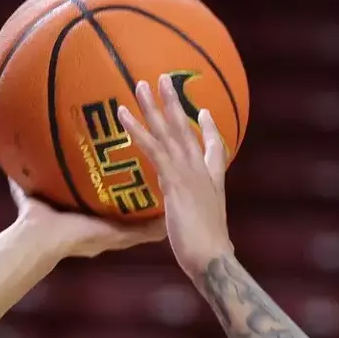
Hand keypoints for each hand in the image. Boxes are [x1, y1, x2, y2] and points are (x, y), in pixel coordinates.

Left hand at [9, 179, 165, 258]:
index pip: (111, 208)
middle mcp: (105, 230)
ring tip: (178, 199)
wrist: (39, 240)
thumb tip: (12, 157)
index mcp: (89, 221)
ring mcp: (115, 236)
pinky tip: (175, 214)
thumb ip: (26, 177)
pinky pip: (145, 232)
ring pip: (145, 225)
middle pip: (133, 217)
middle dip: (147, 204)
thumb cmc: (33, 220)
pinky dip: (160, 224)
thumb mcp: (31, 192)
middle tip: (162, 187)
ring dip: (161, 214)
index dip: (123, 196)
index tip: (132, 181)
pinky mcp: (119, 237)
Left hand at [117, 75, 233, 279]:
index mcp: (212, 183)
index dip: (210, 131)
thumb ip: (194, 219)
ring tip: (141, 84)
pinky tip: (123, 114)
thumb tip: (187, 224)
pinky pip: (152, 148)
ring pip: (169, 132)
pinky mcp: (174, 180)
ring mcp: (188, 173)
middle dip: (176, 104)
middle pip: (187, 131)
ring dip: (154, 107)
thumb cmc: (207, 252)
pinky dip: (137, 130)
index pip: (215, 150)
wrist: (211, 258)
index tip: (204, 113)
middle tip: (165, 79)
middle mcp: (202, 172)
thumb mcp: (203, 231)